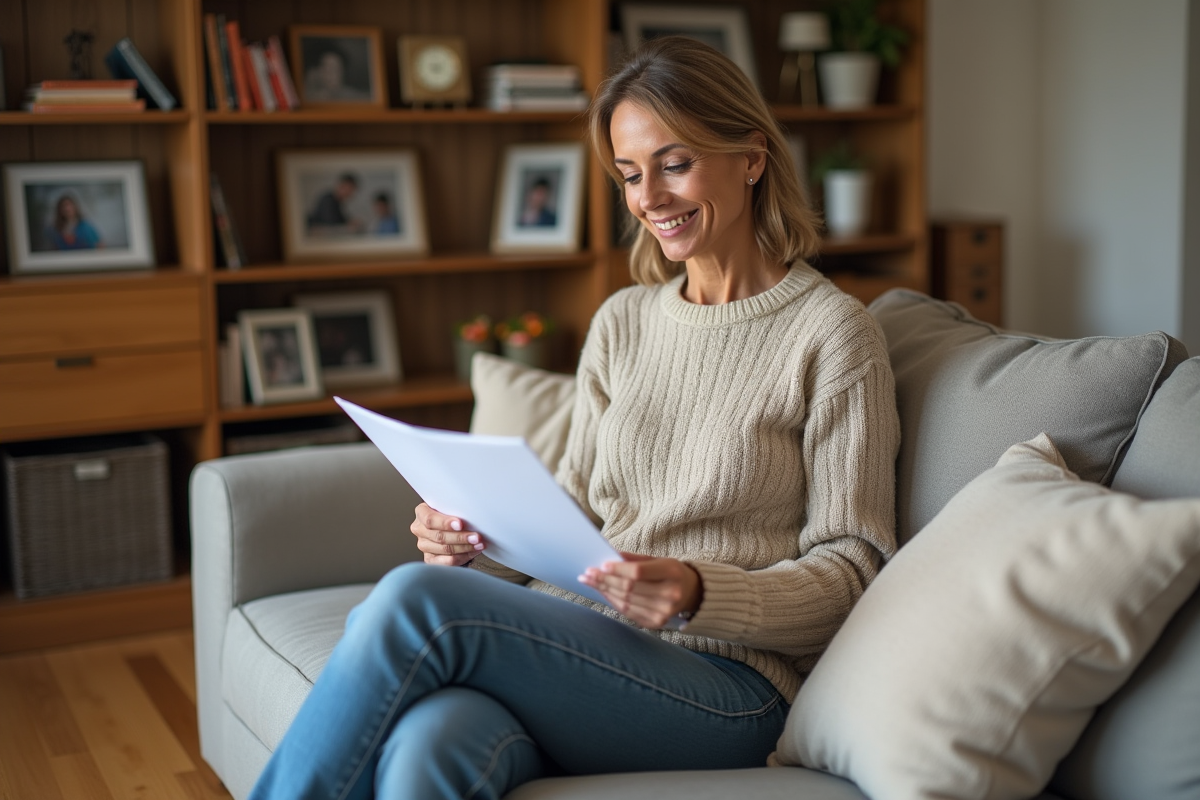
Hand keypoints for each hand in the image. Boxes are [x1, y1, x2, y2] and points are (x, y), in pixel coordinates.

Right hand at [410, 503, 485, 566]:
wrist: (450, 527)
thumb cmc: (451, 514)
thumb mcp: (451, 507)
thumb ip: (455, 509)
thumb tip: (471, 514)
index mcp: (421, 513)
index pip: (430, 519)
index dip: (445, 523)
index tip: (460, 524)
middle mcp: (419, 529)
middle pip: (439, 536)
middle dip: (460, 537)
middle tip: (476, 536)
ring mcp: (424, 545)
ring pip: (445, 549)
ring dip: (465, 547)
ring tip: (479, 544)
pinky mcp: (430, 559)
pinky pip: (448, 561)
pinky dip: (463, 556)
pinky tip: (473, 551)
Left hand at [578, 552, 702, 628]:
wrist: (691, 592)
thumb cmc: (670, 572)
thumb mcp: (658, 559)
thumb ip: (634, 558)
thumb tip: (609, 557)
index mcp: (672, 573)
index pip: (639, 572)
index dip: (619, 569)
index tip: (602, 565)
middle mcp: (670, 594)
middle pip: (629, 588)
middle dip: (605, 580)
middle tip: (587, 574)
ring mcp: (664, 612)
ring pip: (626, 601)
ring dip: (605, 591)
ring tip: (590, 582)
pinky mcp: (656, 623)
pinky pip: (628, 612)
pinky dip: (612, 601)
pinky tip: (603, 593)